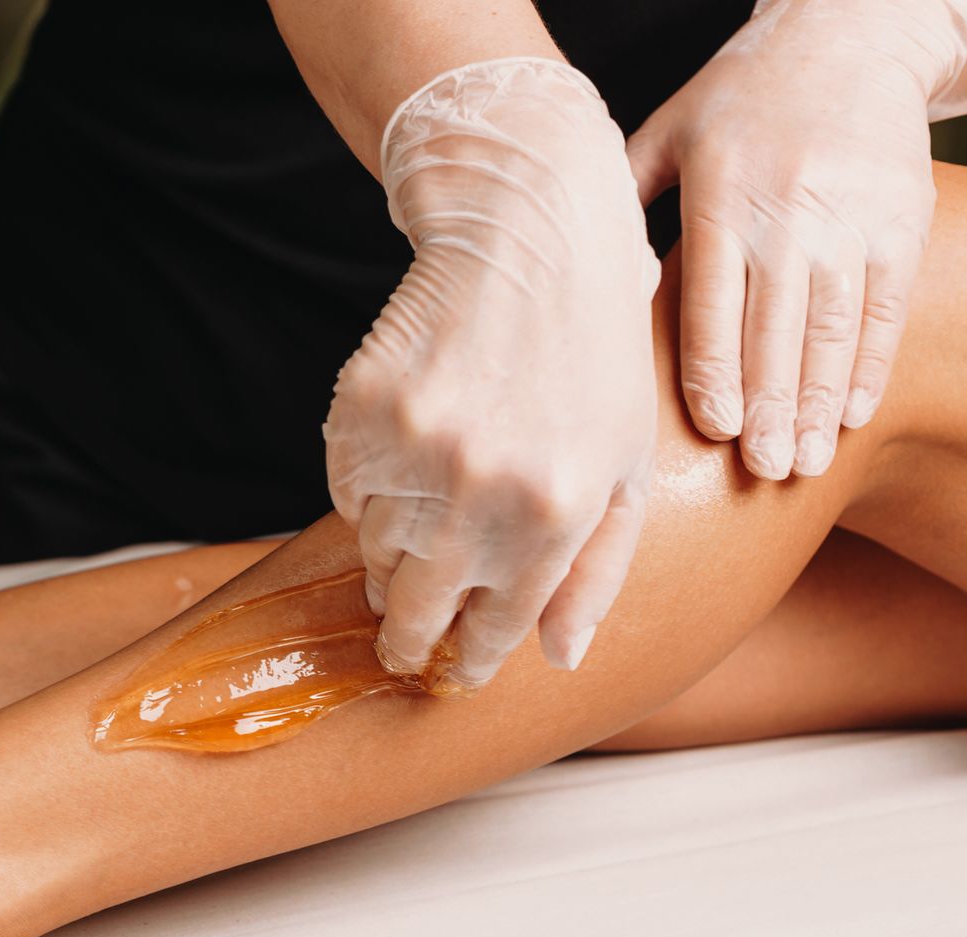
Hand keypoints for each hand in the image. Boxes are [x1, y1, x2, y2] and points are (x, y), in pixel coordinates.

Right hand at [326, 58, 660, 689]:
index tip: (451, 667)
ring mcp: (413, 454)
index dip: (467, 658)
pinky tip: (406, 455)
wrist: (529, 239)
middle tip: (403, 644)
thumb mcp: (623, 467)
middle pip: (412, 614)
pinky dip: (367, 492)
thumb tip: (560, 656)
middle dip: (407, 640)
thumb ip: (595, 571)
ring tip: (422, 523)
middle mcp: (480, 495)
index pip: (491, 632)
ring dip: (391, 557)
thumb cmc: (591, 359)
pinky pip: (343, 493)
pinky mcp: (359, 416)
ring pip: (371, 555)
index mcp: (556, 517)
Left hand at [627, 0, 966, 478]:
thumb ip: (626, 204)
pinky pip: (885, 307)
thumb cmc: (738, 97)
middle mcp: (790, 208)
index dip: (717, 371)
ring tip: (802, 463)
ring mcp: (853, 216)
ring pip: (835, 327)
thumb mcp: (667, 133)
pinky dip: (869, 366)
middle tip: (763, 471)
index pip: (715, 301)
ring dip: (818, 403)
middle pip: (777, 328)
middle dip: (770, 407)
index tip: (716, 430)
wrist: (851, 34)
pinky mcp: (902, 219)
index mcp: (722, 194)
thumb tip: (594, 285)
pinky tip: (849, 415)